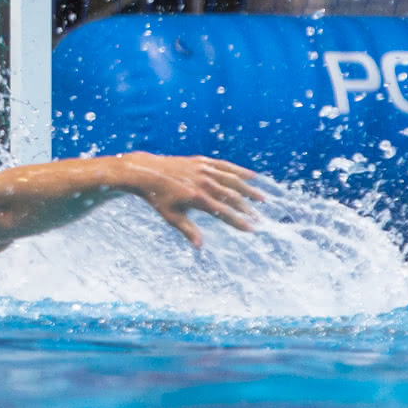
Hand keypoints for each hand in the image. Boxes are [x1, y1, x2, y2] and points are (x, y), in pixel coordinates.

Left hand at [114, 153, 262, 247]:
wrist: (145, 172)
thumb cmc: (157, 197)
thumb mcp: (171, 216)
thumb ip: (188, 230)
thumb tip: (200, 247)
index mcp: (197, 197)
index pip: (224, 212)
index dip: (239, 221)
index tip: (251, 229)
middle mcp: (203, 182)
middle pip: (232, 196)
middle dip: (247, 208)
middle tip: (259, 218)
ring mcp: (203, 170)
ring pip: (232, 179)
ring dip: (248, 189)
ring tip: (262, 199)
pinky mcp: (201, 161)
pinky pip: (224, 165)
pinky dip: (238, 170)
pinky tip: (251, 175)